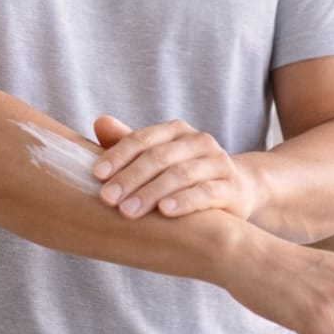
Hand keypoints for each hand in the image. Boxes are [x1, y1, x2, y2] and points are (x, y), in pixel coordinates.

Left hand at [92, 115, 256, 220]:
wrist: (237, 190)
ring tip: (128, 211)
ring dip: (151, 192)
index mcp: (177, 131)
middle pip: (159, 156)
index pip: (143, 138)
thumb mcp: (157, 159)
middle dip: (130, 178)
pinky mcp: (232, 188)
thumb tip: (99, 122)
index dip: (118, 154)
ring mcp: (218, 163)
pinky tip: (165, 211)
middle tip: (107, 198)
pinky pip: (207, 192)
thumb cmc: (185, 175)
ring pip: (181, 174)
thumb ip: (128, 143)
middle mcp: (199, 141)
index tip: (95, 175)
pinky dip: (185, 201)